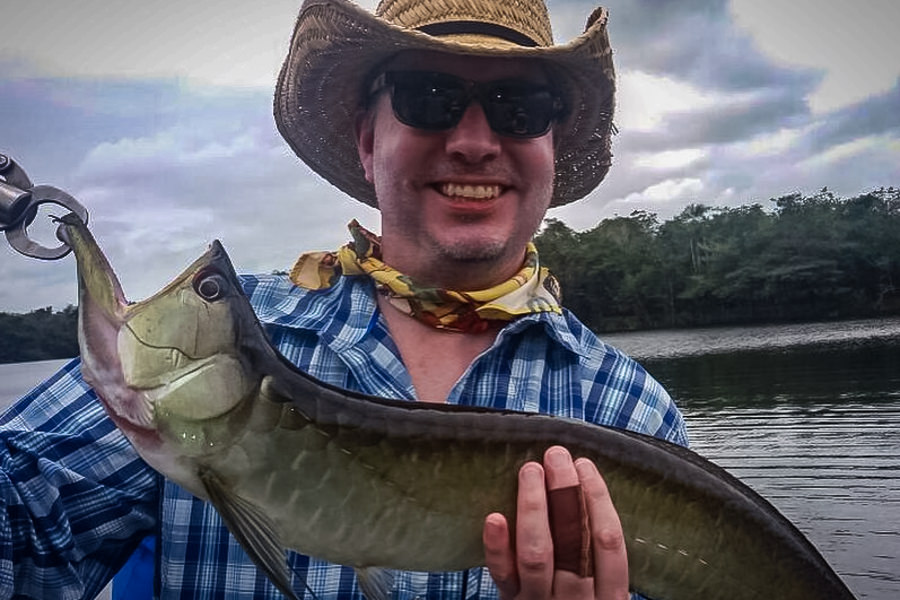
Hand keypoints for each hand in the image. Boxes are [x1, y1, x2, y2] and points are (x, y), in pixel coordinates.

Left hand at [482, 446, 628, 598]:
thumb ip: (597, 556)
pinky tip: (495, 517)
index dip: (597, 499)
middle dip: (565, 493)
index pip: (609, 543)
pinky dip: (497, 546)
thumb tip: (586, 494)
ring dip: (534, 507)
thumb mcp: (601, 590)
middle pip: (573, 541)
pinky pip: (502, 576)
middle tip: (556, 456)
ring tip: (530, 470)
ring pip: (538, 554)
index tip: (585, 465)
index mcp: (610, 597)